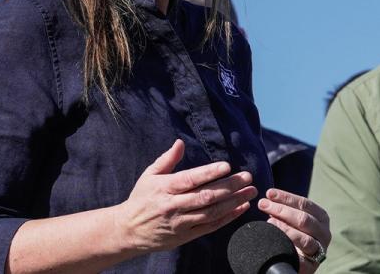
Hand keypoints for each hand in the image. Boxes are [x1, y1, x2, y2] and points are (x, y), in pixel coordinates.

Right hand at [115, 139, 256, 252]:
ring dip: (233, 202)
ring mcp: (181, 223)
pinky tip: (241, 208)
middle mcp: (174, 206)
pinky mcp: (186, 236)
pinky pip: (210, 227)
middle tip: (247, 177)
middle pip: (206, 196)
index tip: (227, 166)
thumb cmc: (141, 198)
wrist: (129, 230)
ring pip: (211, 212)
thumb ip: (167, 159)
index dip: (209, 173)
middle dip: (229, 186)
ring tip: (250, 192)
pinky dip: (227, 218)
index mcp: (165, 188)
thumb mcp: (149, 175)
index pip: (190, 179)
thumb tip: (180, 143)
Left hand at [259, 188, 330, 273]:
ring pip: (304, 239)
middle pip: (303, 219)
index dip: (286, 197)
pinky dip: (289, 248)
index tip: (269, 193)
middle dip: (281, 210)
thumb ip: (285, 210)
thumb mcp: (293, 219)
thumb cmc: (294, 235)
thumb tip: (268, 199)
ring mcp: (320, 249)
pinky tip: (276, 241)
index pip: (304, 204)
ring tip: (269, 222)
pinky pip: (300, 257)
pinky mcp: (311, 265)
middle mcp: (324, 232)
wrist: (298, 261)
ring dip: (285, 229)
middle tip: (262, 204)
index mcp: (321, 217)